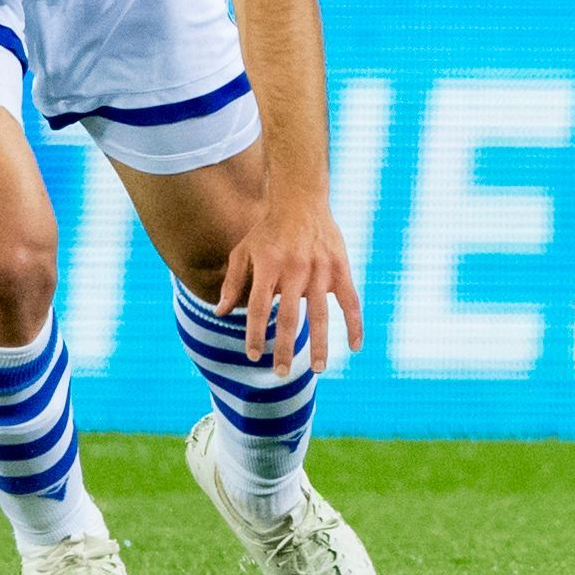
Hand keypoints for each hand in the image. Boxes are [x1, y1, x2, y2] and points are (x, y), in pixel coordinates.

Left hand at [221, 193, 364, 370]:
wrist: (300, 201)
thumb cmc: (268, 230)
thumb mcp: (243, 251)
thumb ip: (233, 283)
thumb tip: (219, 313)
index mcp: (268, 266)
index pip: (259, 306)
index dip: (255, 332)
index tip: (253, 356)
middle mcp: (294, 270)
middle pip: (288, 316)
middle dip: (284, 347)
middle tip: (280, 373)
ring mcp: (320, 270)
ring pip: (320, 314)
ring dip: (319, 343)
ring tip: (318, 369)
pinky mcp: (340, 268)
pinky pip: (350, 301)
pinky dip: (355, 323)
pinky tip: (355, 346)